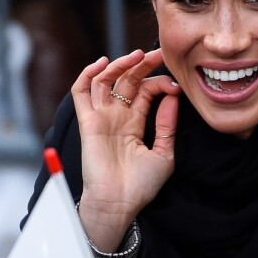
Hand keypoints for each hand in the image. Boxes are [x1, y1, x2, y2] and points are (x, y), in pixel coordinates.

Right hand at [71, 48, 181, 250]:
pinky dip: (88, 74)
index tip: (176, 84)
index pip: (146, 91)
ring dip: (119, 64)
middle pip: (127, 81)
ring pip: (105, 80)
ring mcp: (101, 117)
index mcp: (135, 122)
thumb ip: (167, 125)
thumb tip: (173, 97)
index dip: (160, 83)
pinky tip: (102, 63)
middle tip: (157, 53)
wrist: (119, 204)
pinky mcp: (87, 122)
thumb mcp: (164, 153)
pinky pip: (81, 92)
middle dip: (142, 65)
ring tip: (136, 55)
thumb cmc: (141, 185)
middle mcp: (117, 116)